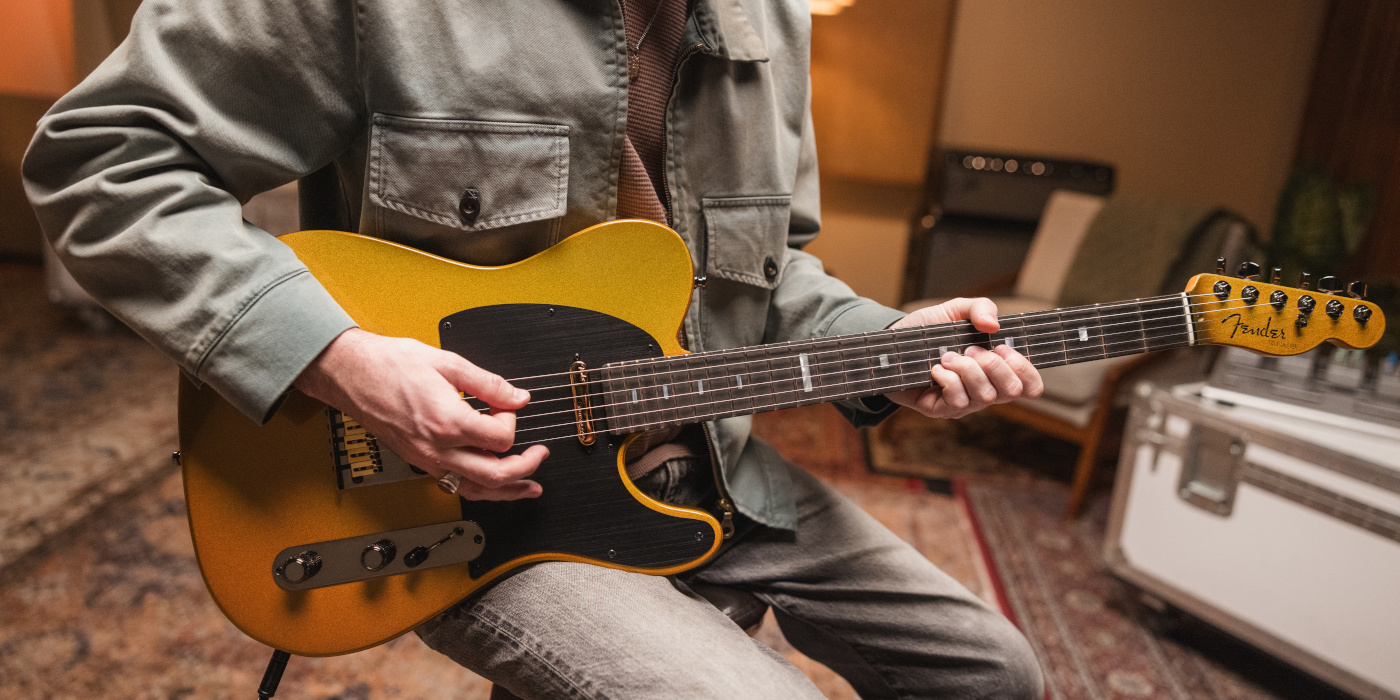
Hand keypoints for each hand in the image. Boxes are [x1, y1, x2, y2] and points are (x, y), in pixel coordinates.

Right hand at [294, 328, 547, 499]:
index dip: (511, 420)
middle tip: (539, 455)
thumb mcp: (448, 363)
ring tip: (529, 488)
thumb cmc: (389, 365)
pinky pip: (455, 485)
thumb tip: (517, 396)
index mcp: (448, 421)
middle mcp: (437, 448)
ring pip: (475, 490)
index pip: (501, 439)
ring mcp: (427, 459)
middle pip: (494, 475)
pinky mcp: (419, 462)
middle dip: (525, 468)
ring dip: (507, 491)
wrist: (351, 373)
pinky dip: (480, 488)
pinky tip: (493, 485)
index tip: (504, 407)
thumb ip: (489, 383)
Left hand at [885, 298, 1043, 418]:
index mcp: (997, 370)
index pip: (1031, 386)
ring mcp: (964, 403)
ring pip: (984, 396)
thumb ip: (981, 308)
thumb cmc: (928, 331)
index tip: (1003, 348)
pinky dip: (948, 380)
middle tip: (971, 350)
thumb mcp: (955, 311)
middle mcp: (985, 390)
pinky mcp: (940, 410)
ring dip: (966, 370)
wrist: (892, 343)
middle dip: (994, 365)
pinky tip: (935, 369)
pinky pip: (957, 401)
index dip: (1025, 369)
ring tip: (947, 356)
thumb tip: (994, 326)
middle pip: (1012, 391)